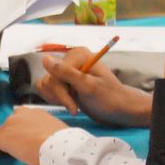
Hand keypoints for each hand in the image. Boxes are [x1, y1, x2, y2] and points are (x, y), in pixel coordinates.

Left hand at [0, 107, 66, 164]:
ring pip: (1, 134)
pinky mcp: (1, 138)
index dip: (20, 128)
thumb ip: (48, 132)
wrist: (57, 146)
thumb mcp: (56, 132)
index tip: (20, 134)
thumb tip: (51, 140)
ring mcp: (10, 125)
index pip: (23, 118)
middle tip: (13, 144)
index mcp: (36, 112)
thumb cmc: (62, 141)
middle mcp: (21, 115)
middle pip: (10, 125)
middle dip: (10, 133)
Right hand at [36, 48, 153, 126]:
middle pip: (49, 79)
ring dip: (57, 99)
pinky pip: (46, 88)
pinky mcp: (64, 81)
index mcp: (78, 55)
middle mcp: (70, 60)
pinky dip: (54, 98)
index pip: (55, 74)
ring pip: (45, 84)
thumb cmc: (109, 98)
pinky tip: (68, 103)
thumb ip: (66, 73)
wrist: (119, 109)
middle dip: (61, 97)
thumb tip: (45, 59)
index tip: (74, 108)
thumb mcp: (88, 86)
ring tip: (74, 105)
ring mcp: (66, 71)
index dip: (62, 93)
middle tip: (75, 108)